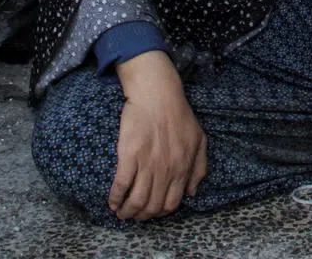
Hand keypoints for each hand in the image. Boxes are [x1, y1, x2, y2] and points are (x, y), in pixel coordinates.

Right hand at [109, 51, 206, 220]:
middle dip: (141, 216)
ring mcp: (148, 164)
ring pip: (136, 200)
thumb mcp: (199, 140)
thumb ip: (199, 168)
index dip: (159, 212)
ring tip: (121, 213)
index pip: (171, 203)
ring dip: (127, 212)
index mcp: (183, 168)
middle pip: (152, 206)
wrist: (158, 95)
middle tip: (133, 215)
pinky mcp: (129, 156)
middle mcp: (166, 170)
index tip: (151, 212)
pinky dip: (115, 198)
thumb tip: (192, 192)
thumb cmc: (179, 115)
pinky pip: (121, 185)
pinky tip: (112, 202)